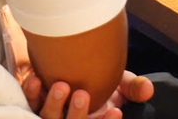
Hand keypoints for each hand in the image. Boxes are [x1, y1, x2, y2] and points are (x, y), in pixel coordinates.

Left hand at [22, 72, 151, 118]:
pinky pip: (29, 102)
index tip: (115, 112)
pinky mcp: (36, 101)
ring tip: (60, 86)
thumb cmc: (102, 78)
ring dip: (53, 104)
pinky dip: (32, 92)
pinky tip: (36, 79)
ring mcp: (52, 113)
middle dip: (76, 115)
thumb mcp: (122, 84)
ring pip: (48, 118)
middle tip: (82, 95)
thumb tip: (148, 89)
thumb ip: (134, 87)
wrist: (79, 64)